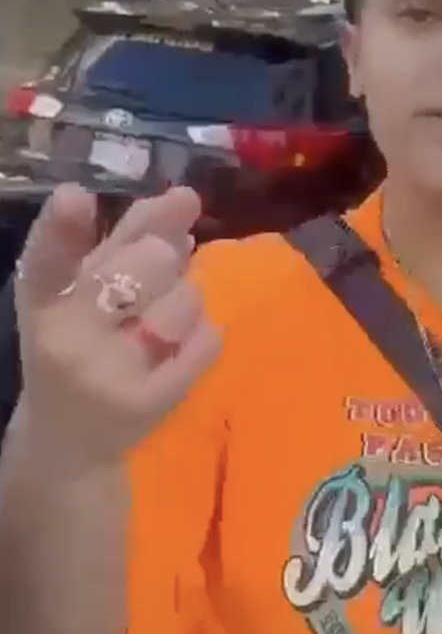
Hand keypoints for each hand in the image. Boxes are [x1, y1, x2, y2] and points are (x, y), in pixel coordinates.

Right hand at [11, 186, 221, 477]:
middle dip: (162, 258)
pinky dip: (204, 335)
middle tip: (153, 273)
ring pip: (186, 300)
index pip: (47, 263)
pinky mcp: (149, 403)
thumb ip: (124, 240)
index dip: (61, 229)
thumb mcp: (84, 291)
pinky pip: (208, 341)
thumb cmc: (78, 344)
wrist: (68, 439)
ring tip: (158, 323)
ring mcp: (107, 374)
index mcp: (41, 304)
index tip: (74, 194)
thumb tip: (182, 196)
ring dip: (185, 299)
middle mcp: (65, 339)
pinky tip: (178, 348)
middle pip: (142, 268)